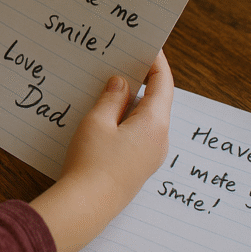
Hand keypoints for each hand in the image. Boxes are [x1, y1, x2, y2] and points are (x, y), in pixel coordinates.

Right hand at [30, 50, 173, 251]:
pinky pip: (139, 133)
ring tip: (111, 84)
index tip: (149, 45)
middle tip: (124, 60)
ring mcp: (151, 155)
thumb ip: (112, 98)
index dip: (157, 62)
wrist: (88, 205)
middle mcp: (160, 139)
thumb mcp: (97, 122)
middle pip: (157, 100)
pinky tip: (107, 114)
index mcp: (155, 124)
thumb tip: (122, 83)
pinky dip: (127, 118)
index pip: (163, 84)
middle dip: (143, 79)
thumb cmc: (91, 162)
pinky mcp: (139, 165)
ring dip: (132, 100)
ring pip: (147, 117)